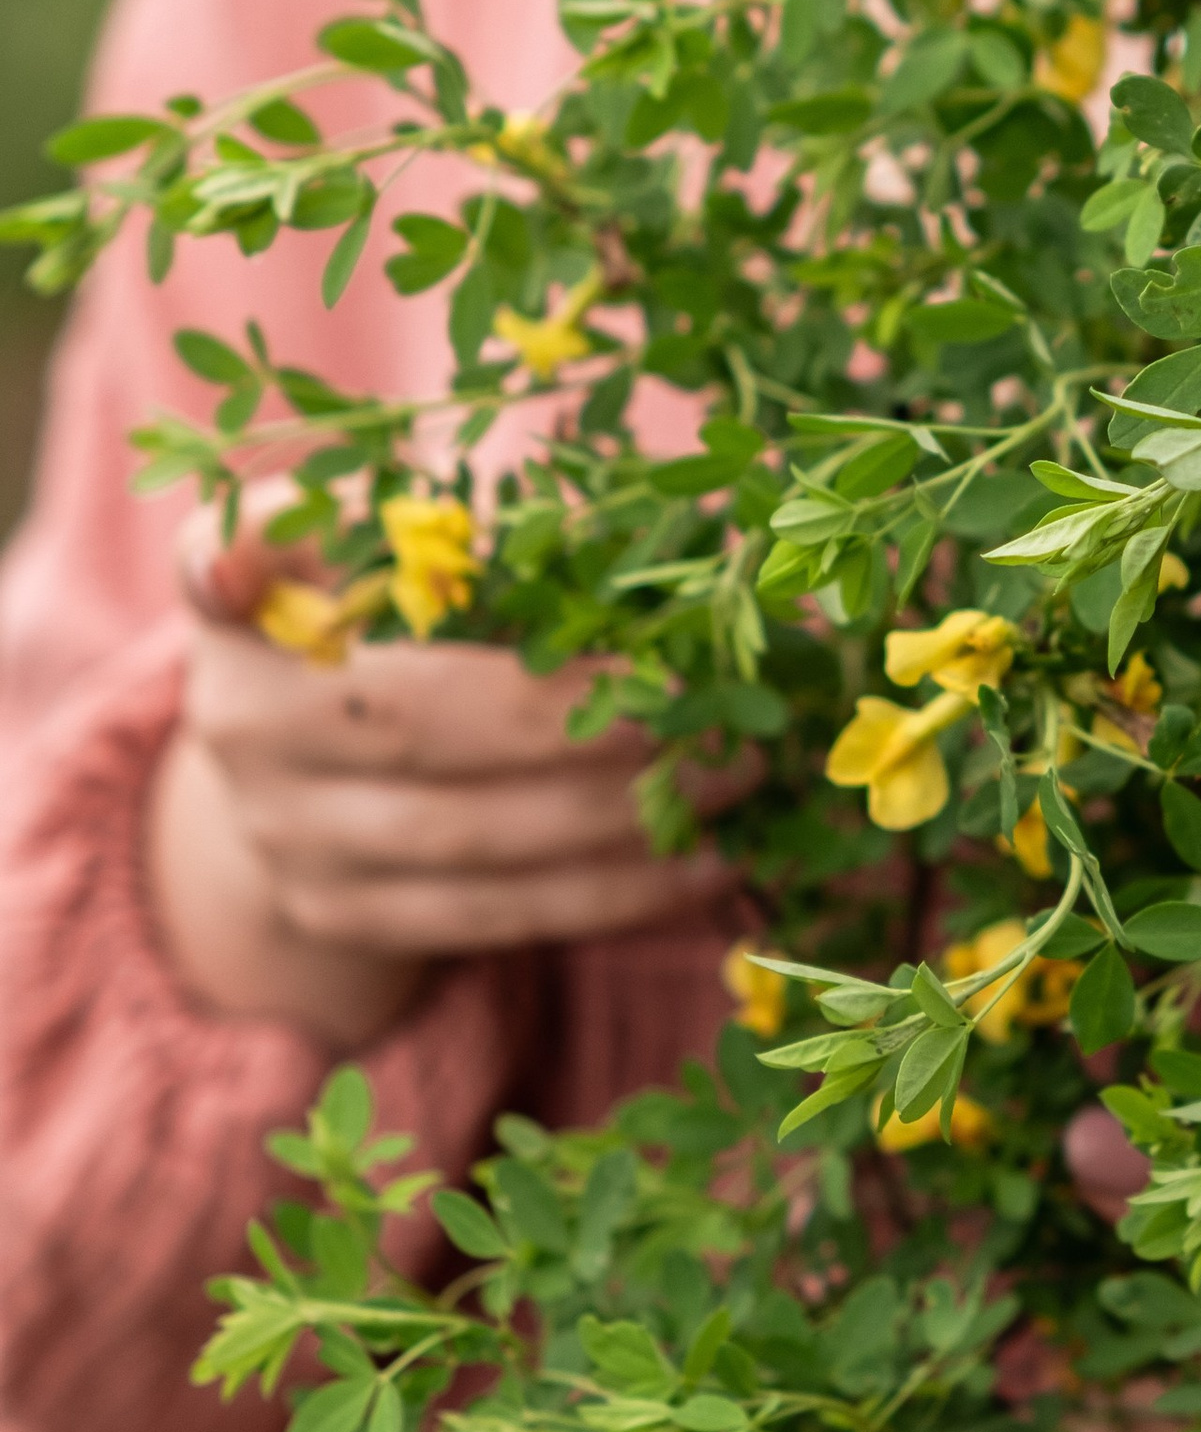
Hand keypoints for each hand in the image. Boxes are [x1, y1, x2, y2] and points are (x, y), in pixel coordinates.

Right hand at [145, 497, 731, 1050]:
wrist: (305, 769)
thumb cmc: (385, 619)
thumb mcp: (383, 544)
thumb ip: (454, 516)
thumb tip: (655, 524)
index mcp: (243, 603)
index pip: (256, 572)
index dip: (294, 558)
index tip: (348, 563)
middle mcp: (236, 719)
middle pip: (420, 723)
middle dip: (581, 719)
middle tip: (711, 704)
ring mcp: (282, 833)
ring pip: (470, 836)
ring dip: (621, 814)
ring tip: (734, 777)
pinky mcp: (340, 915)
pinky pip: (495, 914)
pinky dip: (613, 891)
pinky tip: (707, 859)